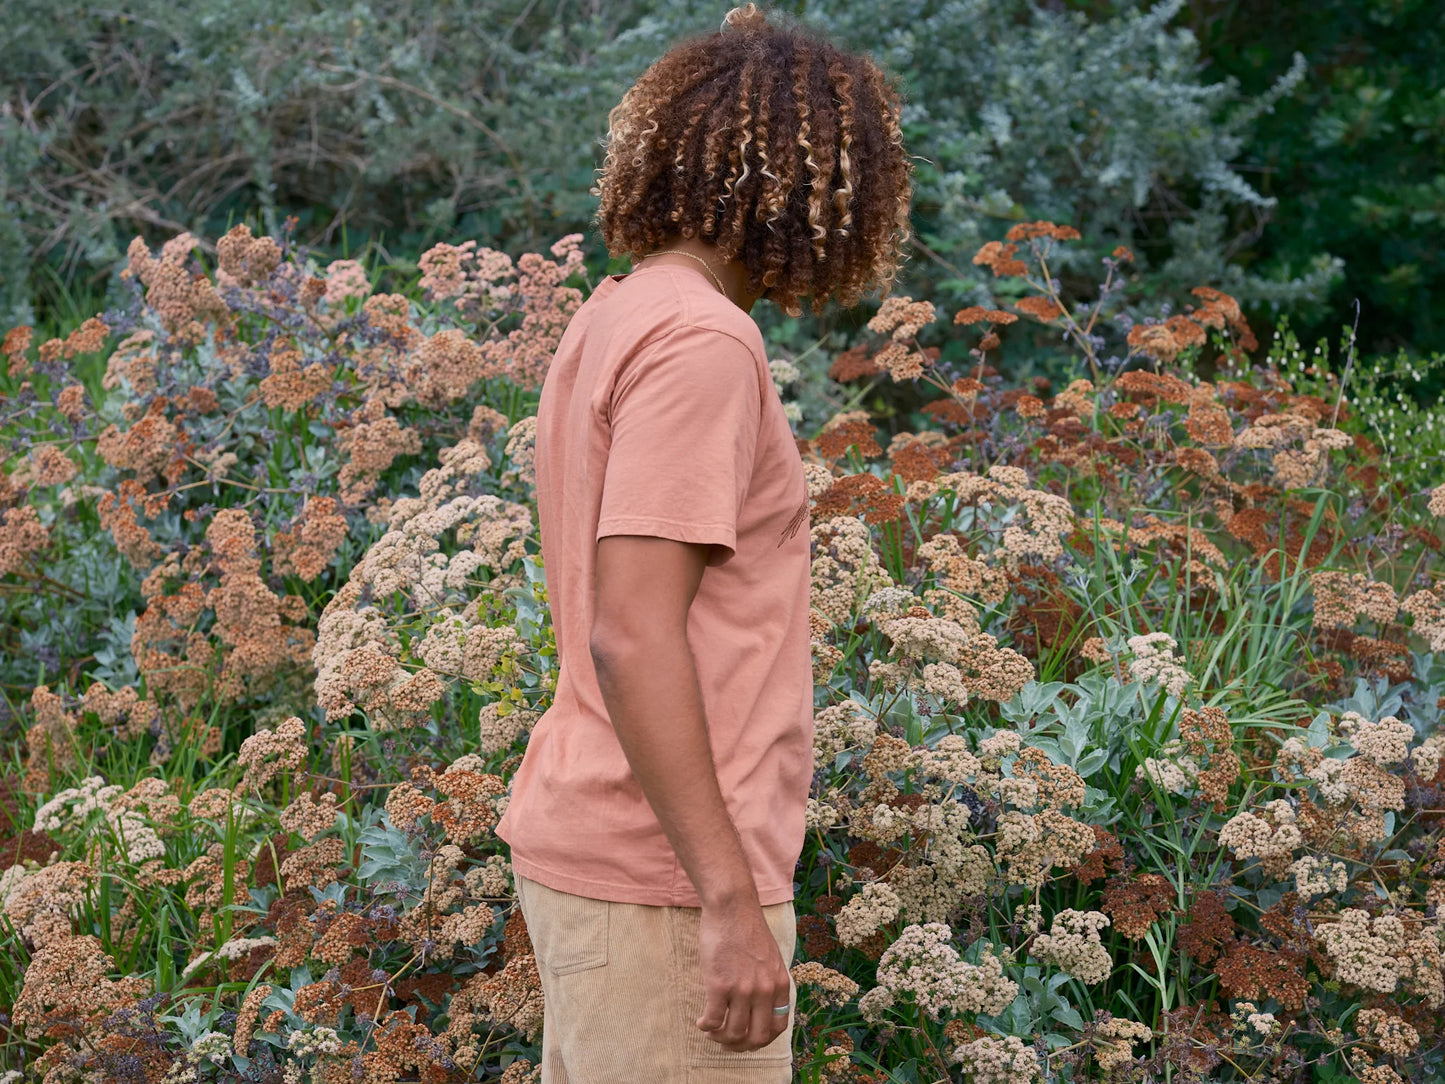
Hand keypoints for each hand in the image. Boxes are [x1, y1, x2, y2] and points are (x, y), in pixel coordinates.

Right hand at [695, 898, 791, 1051]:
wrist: (732, 907)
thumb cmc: (747, 928)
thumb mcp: (770, 958)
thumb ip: (769, 982)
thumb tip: (760, 1006)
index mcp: (780, 984)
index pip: (778, 1027)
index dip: (761, 1039)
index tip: (747, 1037)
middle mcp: (765, 991)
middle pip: (757, 1038)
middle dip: (741, 1046)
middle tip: (727, 1041)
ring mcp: (743, 990)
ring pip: (734, 1033)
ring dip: (720, 1038)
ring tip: (711, 1030)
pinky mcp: (720, 985)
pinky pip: (713, 1020)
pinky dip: (706, 1026)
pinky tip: (701, 1022)